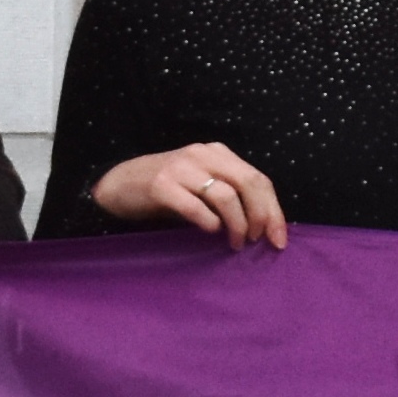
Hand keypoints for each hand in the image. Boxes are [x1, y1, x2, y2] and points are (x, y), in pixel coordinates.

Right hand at [96, 143, 288, 250]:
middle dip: (261, 216)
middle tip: (259, 241)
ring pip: (226, 195)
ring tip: (236, 243)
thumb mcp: (201, 184)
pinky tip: (210, 232)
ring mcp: (181, 168)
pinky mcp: (161, 185)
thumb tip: (262, 225)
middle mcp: (202, 155)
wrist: (118, 185)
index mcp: (217, 153)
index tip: (279, 238)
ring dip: (237, 224)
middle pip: (248, 183)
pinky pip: (195, 206)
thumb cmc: (165, 189)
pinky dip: (209, 222)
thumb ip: (229, 194)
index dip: (273, 209)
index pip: (258, 178)